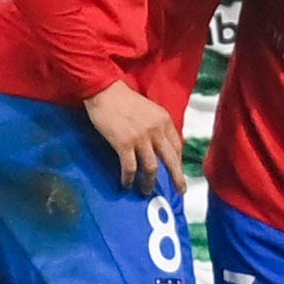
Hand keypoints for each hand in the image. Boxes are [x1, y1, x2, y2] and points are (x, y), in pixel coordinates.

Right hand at [83, 79, 183, 196]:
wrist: (104, 91)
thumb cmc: (124, 100)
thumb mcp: (149, 110)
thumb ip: (157, 126)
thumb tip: (159, 147)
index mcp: (164, 120)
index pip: (177, 146)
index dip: (178, 162)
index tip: (177, 172)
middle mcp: (156, 130)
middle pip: (171, 160)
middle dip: (177, 178)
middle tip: (180, 191)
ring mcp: (140, 138)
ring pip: (151, 168)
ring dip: (149, 182)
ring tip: (145, 191)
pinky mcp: (124, 143)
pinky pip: (130, 167)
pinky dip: (128, 179)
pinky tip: (126, 184)